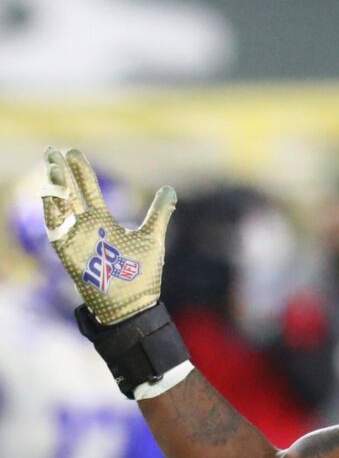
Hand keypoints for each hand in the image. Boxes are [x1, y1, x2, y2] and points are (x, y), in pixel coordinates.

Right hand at [40, 147, 175, 324]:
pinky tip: (50, 195)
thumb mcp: (152, 238)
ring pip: (59, 208)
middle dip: (61, 173)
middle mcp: (87, 227)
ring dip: (55, 189)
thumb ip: (159, 214)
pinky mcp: (69, 254)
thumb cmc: (142, 275)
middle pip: (69, 194)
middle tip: (53, 152)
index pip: (88, 190)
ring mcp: (76, 240)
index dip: (80, 172)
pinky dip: (51, 213)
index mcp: (104, 222)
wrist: (134, 305)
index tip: (72, 152)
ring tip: (53, 169)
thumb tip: (170, 190)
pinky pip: (55, 231)